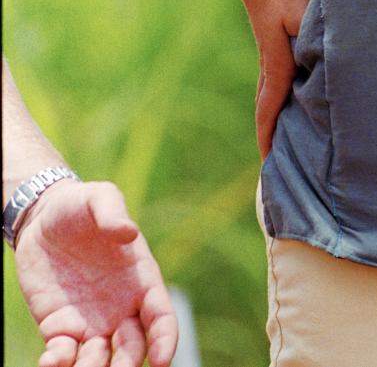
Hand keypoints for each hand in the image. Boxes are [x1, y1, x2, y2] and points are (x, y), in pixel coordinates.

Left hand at [14, 180, 177, 366]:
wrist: (41, 219)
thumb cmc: (79, 205)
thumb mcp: (98, 197)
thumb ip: (113, 212)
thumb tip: (129, 233)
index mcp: (140, 278)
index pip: (160, 316)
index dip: (166, 339)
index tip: (163, 359)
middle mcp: (120, 307)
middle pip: (133, 348)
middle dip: (128, 365)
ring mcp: (90, 321)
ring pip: (100, 360)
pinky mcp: (59, 328)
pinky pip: (64, 356)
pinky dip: (60, 365)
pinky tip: (51, 360)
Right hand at [225, 0, 314, 157]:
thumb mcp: (303, 12)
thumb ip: (313, 44)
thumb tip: (320, 74)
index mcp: (278, 60)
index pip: (273, 109)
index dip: (270, 138)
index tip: (268, 167)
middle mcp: (271, 57)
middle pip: (271, 104)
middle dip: (273, 133)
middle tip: (276, 162)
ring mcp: (270, 43)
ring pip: (274, 87)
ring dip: (278, 112)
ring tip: (284, 134)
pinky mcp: (274, 29)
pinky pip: (279, 69)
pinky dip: (283, 89)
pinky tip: (294, 87)